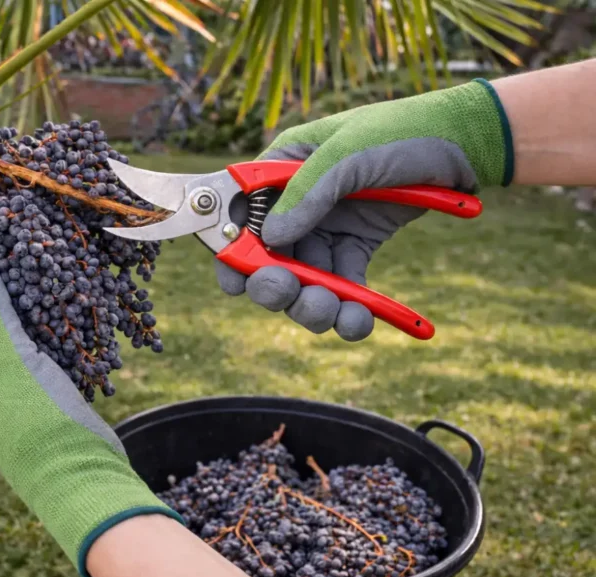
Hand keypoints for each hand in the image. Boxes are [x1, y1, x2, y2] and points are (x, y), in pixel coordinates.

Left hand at [0, 243, 180, 576]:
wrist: (86, 475)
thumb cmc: (34, 422)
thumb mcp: (8, 357)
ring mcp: (5, 387)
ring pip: (0, 334)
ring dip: (8, 300)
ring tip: (9, 250)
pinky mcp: (37, 387)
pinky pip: (30, 345)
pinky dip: (36, 319)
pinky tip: (46, 286)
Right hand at [217, 78, 512, 340]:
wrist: (467, 144)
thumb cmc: (403, 131)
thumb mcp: (350, 153)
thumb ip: (308, 193)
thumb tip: (270, 238)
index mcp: (282, 169)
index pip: (239, 215)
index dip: (231, 251)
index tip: (236, 281)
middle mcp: (297, 203)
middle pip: (266, 258)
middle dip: (276, 285)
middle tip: (290, 293)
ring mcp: (326, 228)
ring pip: (303, 281)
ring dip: (313, 304)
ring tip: (336, 313)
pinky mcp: (356, 248)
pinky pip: (342, 287)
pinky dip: (349, 309)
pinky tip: (360, 322)